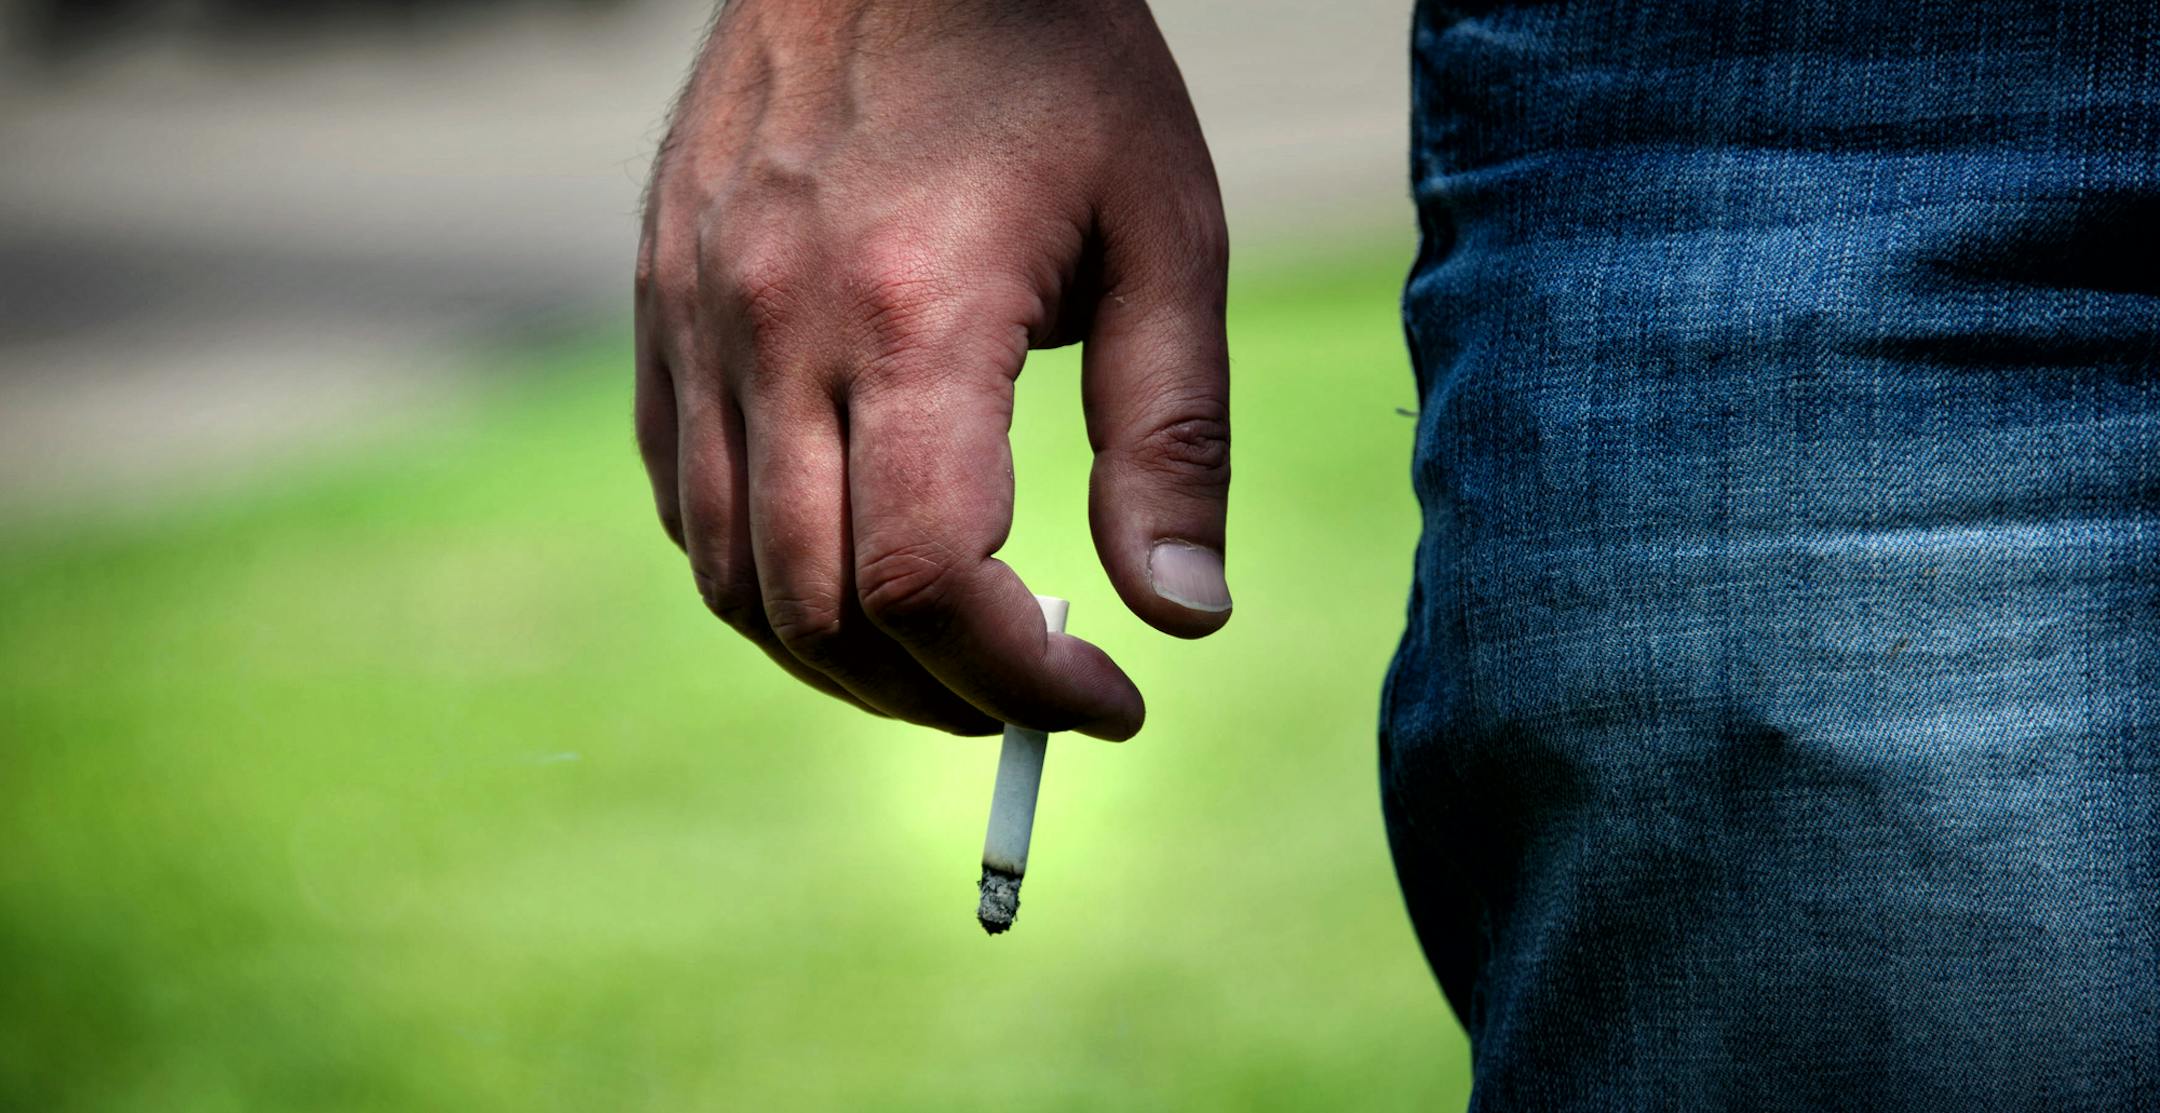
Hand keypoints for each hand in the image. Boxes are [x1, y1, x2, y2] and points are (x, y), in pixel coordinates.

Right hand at [634, 0, 1229, 739]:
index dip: (1023, 679)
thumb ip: (1172, 433)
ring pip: (733, 579)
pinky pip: (683, 499)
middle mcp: (772, 327)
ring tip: (948, 659)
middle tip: (1035, 693)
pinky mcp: (657, 307)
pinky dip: (761, 576)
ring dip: (844, 661)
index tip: (1109, 699)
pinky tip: (847, 566)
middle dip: (942, 693)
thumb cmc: (1053, 68)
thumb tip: (1182, 617)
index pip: (926, 580)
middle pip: (820, 611)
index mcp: (910, 310)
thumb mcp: (1164, 233)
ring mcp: (692, 320)